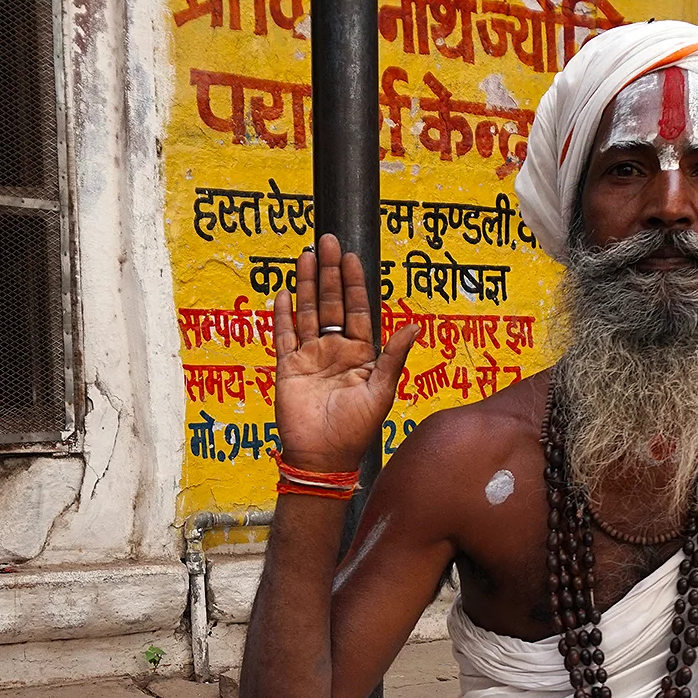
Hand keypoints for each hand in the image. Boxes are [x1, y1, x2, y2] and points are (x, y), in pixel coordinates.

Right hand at [269, 234, 418, 472]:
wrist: (323, 456)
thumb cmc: (357, 429)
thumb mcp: (382, 390)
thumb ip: (394, 356)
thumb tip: (416, 325)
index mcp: (360, 353)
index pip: (358, 309)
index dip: (354, 283)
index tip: (351, 256)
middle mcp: (335, 350)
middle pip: (331, 302)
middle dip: (329, 272)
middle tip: (326, 241)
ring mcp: (310, 357)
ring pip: (308, 312)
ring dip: (306, 284)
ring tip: (305, 256)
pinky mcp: (287, 368)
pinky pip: (284, 336)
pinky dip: (282, 315)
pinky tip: (283, 293)